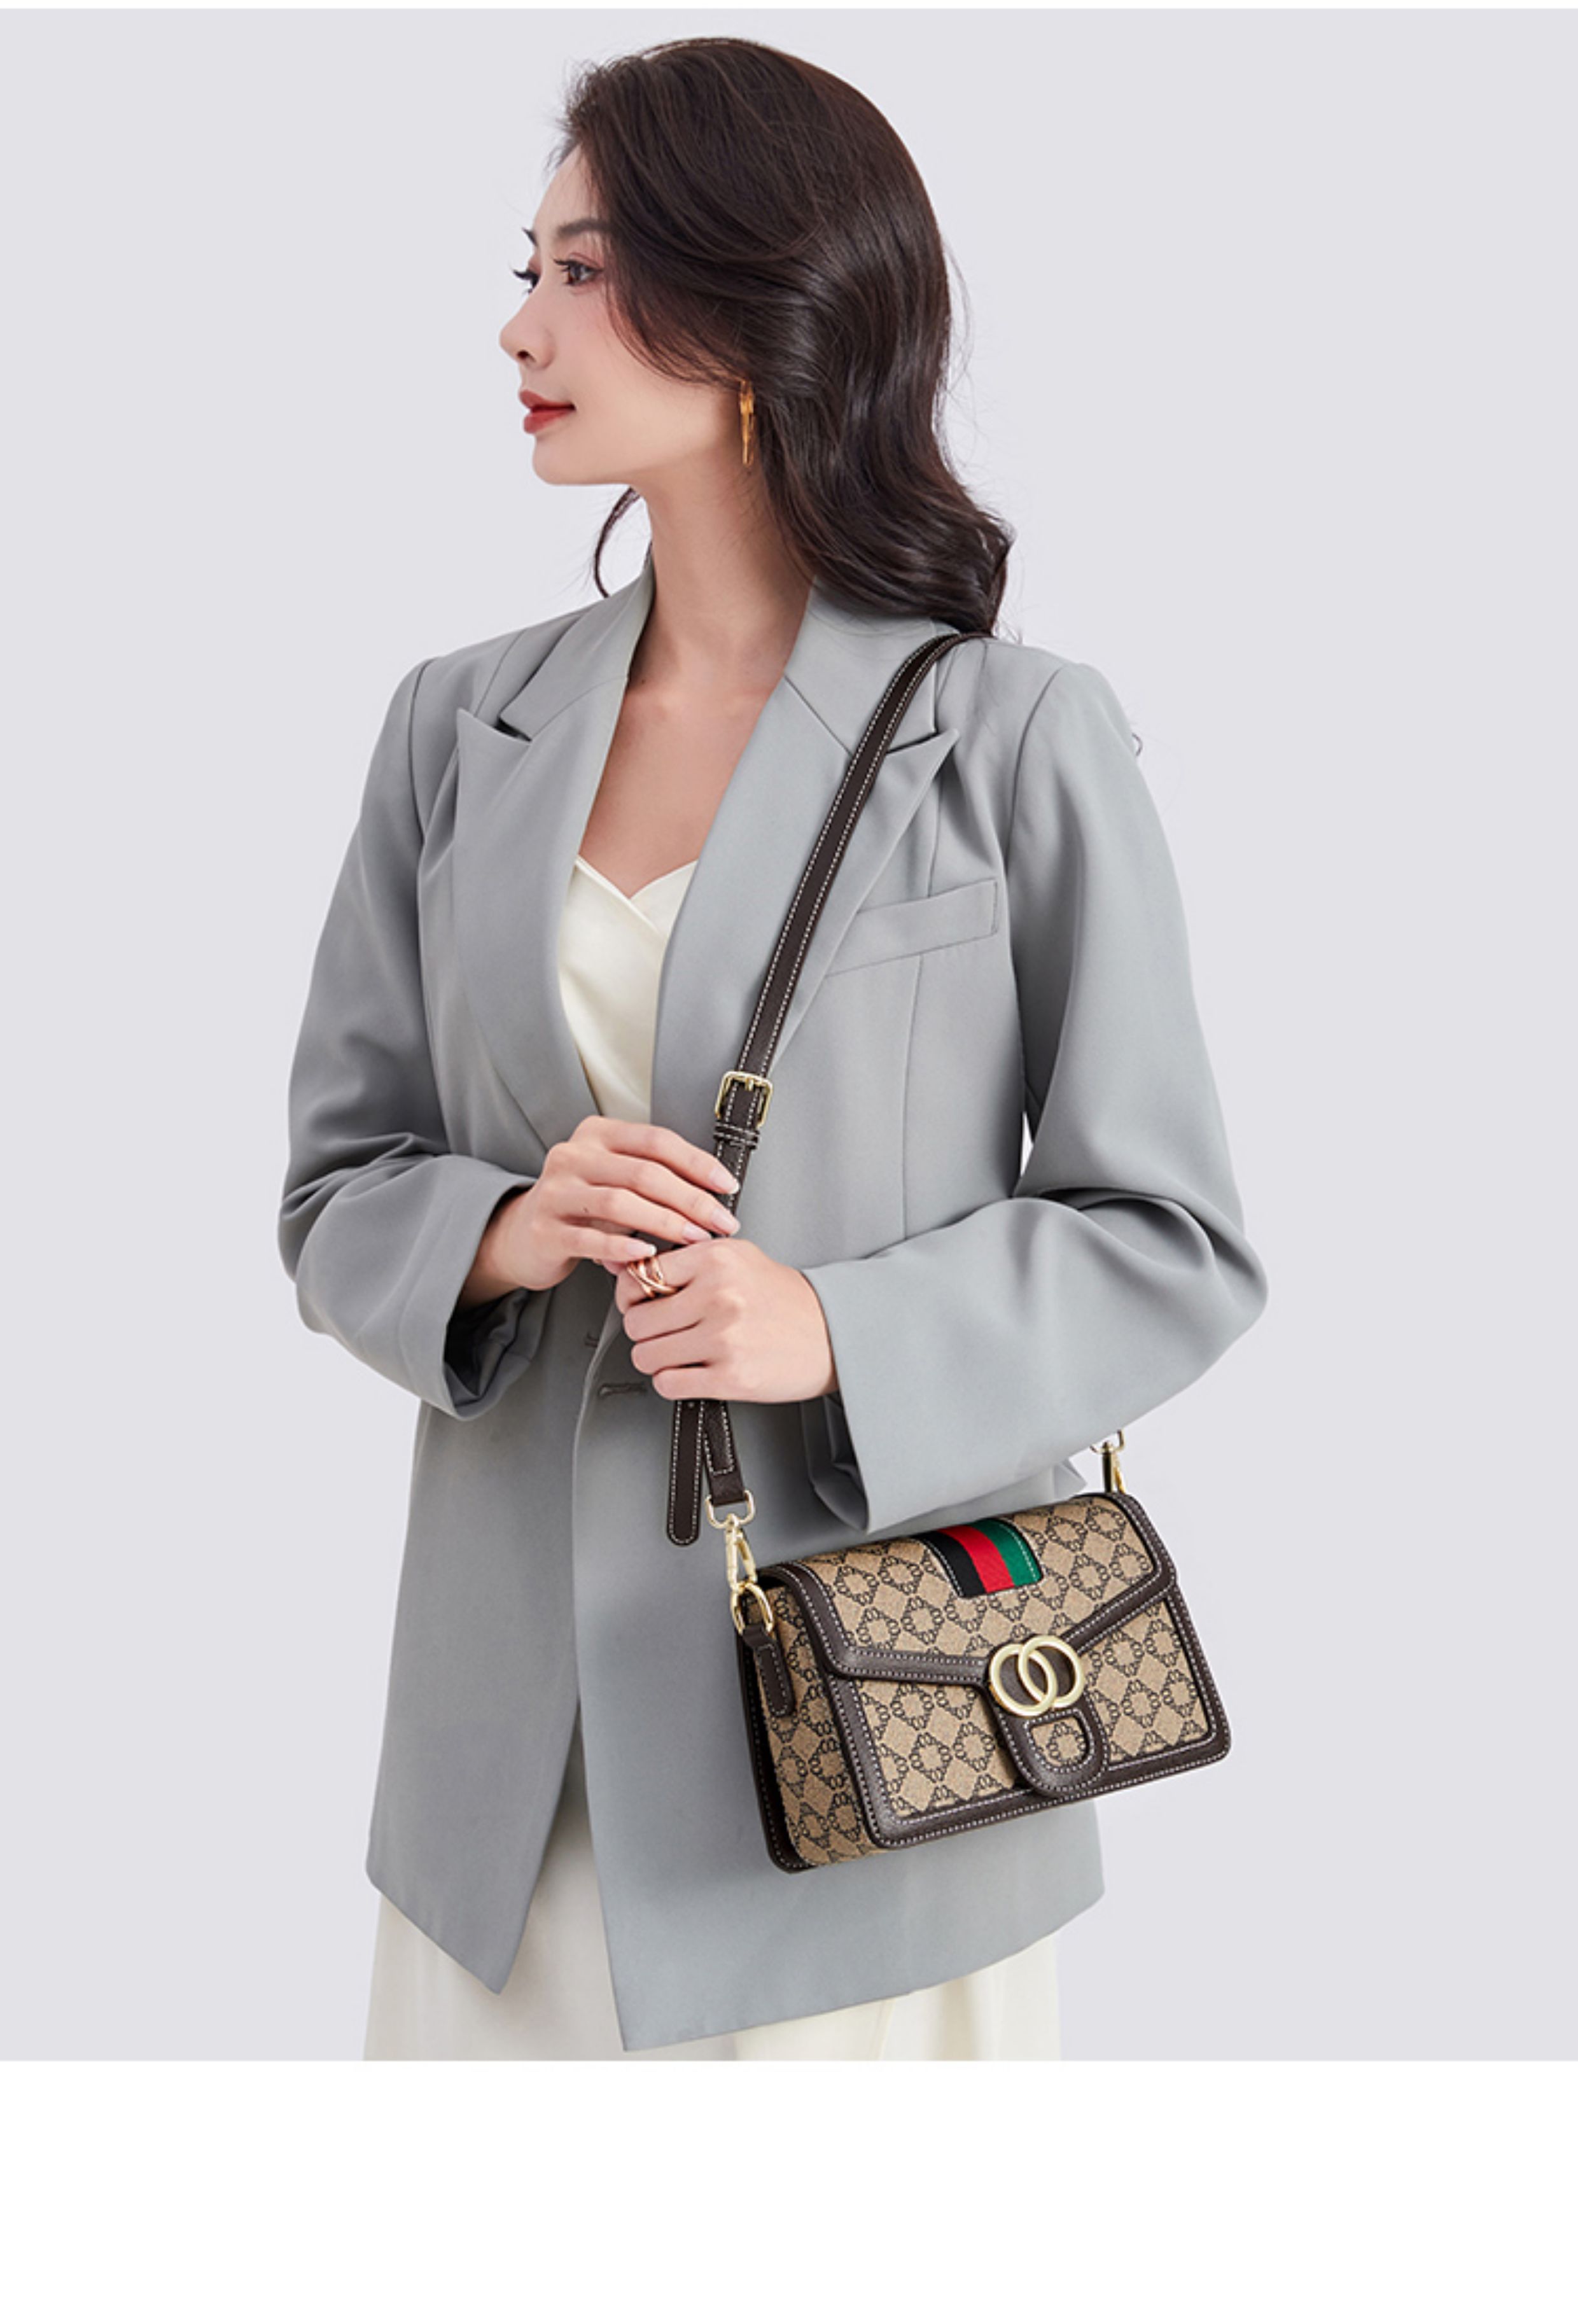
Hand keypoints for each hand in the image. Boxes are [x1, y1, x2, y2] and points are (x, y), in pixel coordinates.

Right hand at [459, 1115, 739, 1302]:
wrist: (524, 1236)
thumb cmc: (583, 1208)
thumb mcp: (616, 1181)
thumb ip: (655, 1178)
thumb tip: (715, 1194)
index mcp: (596, 1134)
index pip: (656, 1140)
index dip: (697, 1163)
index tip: (728, 1186)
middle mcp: (572, 1156)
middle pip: (644, 1172)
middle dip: (691, 1199)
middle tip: (720, 1221)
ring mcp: (554, 1192)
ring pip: (620, 1202)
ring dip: (666, 1222)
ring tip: (694, 1238)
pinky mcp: (545, 1230)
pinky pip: (591, 1238)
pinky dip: (624, 1246)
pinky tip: (649, 1253)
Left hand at [611, 1234, 838, 1402]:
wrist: (833, 1334)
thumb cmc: (783, 1298)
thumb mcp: (738, 1258)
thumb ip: (685, 1260)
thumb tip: (621, 1270)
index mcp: (716, 1258)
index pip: (638, 1276)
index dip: (632, 1295)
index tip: (642, 1302)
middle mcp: (718, 1294)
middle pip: (636, 1321)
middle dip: (645, 1331)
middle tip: (665, 1331)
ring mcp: (724, 1337)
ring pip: (646, 1355)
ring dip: (656, 1359)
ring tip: (680, 1353)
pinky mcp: (731, 1376)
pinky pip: (668, 1384)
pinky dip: (672, 1382)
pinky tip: (692, 1372)